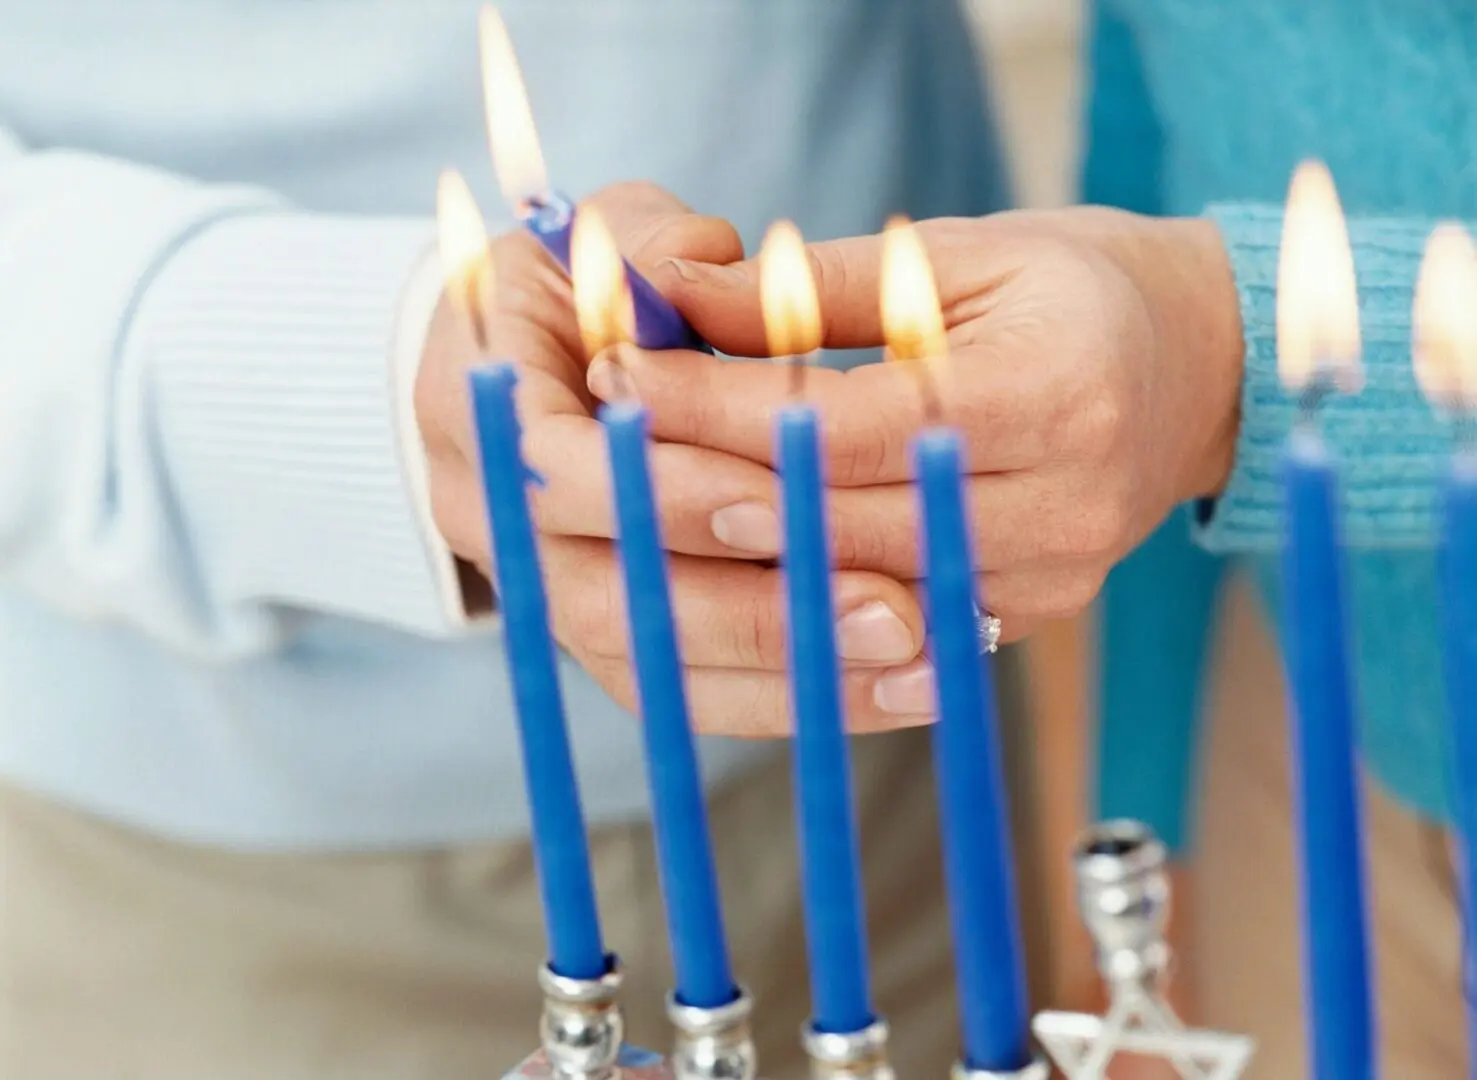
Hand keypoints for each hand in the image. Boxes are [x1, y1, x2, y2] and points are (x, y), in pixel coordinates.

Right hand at [415, 182, 934, 735]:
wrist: (531, 362)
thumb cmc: (582, 286)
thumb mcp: (609, 237)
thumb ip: (658, 249)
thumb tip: (702, 266)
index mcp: (475, 407)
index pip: (556, 473)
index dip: (669, 490)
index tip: (782, 494)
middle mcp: (488, 522)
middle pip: (605, 601)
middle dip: (750, 610)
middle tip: (892, 610)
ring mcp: (546, 593)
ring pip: (655, 670)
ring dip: (788, 676)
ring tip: (920, 664)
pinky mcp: (607, 640)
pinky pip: (690, 694)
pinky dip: (792, 696)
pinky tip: (899, 687)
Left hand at [588, 207, 1243, 635]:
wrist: (1198, 368)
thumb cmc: (1074, 287)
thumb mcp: (957, 255)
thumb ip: (818, 290)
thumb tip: (676, 296)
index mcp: (1052, 390)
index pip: (846, 423)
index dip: (720, 409)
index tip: (620, 377)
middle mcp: (1062, 503)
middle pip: (842, 523)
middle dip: (707, 487)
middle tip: (603, 451)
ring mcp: (1053, 578)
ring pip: (860, 597)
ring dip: (743, 560)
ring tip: (644, 517)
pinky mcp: (1031, 617)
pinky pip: (897, 634)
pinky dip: (812, 608)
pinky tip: (732, 582)